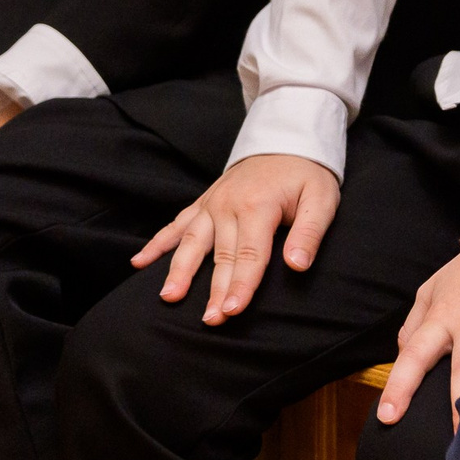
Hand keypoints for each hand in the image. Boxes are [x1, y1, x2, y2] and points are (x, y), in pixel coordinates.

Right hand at [135, 153, 341, 322]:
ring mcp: (211, 203)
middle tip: (209, 321)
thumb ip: (309, 233)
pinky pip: (176, 224)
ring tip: (168, 297)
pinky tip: (138, 262)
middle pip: (220, 255)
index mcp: (258, 206)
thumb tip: (297, 265)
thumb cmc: (307, 174)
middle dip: (213, 290)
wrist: (286, 138)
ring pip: (190, 242)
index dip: (241, 285)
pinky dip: (157, 243)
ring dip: (178, 271)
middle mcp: (228, 205)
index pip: (249, 255)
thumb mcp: (321, 198)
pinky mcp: (204, 202)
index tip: (232, 311)